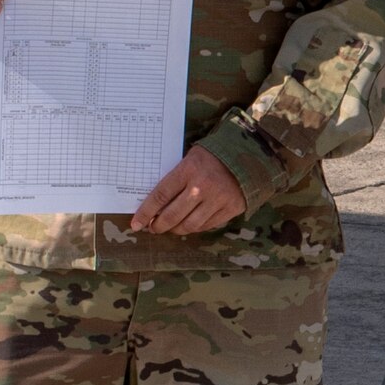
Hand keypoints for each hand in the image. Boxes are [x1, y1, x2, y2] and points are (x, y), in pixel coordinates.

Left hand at [130, 148, 245, 234]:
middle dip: (158, 226)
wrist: (248, 155)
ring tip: (171, 228)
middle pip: (172, 215)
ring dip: (175, 230)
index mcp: (188, 170)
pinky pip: (206, 226)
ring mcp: (217, 200)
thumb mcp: (191, 158)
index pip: (160, 196)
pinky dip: (195, 228)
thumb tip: (157, 204)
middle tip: (153, 228)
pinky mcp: (230, 209)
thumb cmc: (214, 155)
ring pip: (189, 225)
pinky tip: (189, 224)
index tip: (136, 224)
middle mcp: (201, 187)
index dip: (145, 212)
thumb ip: (176, 178)